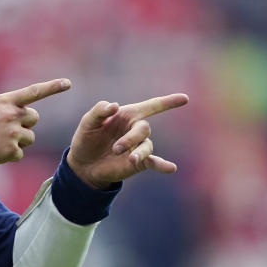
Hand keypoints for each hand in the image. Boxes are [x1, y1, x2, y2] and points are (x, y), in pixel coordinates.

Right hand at [0, 79, 70, 172]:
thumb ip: (6, 107)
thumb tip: (25, 115)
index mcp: (4, 101)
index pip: (33, 92)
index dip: (52, 87)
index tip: (68, 83)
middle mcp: (11, 115)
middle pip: (34, 118)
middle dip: (26, 125)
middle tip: (7, 129)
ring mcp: (12, 133)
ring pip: (30, 138)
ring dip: (18, 142)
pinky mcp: (11, 150)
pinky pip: (20, 154)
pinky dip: (9, 155)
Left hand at [67, 93, 188, 188]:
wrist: (82, 164)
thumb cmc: (86, 138)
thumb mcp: (88, 122)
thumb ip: (99, 111)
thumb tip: (114, 106)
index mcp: (127, 115)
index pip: (150, 106)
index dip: (167, 102)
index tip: (184, 98)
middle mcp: (135, 130)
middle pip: (144, 128)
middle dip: (131, 137)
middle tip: (116, 149)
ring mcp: (138, 146)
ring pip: (146, 146)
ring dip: (138, 152)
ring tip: (128, 158)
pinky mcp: (138, 163)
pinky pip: (154, 162)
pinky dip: (162, 165)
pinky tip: (171, 168)